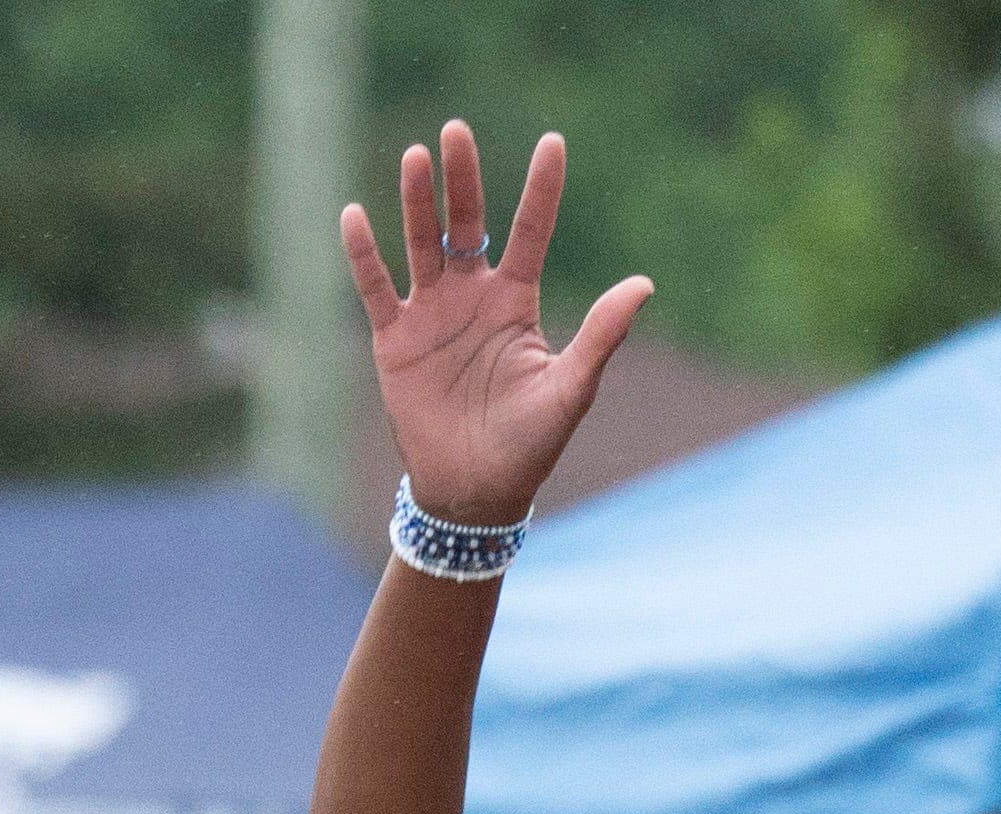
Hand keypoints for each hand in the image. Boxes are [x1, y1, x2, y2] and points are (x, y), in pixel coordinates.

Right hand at [342, 122, 650, 531]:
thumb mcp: (570, 390)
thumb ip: (602, 335)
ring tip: (417, 158)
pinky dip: (364, 254)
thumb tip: (645, 284)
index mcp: (515, 302)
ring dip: (418, 202)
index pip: (529, 232)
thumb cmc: (529, 446)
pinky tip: (355, 215)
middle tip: (457, 132)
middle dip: (463, 180)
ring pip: (422, 243)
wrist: (475, 493)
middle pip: (466, 222)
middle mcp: (472, 296)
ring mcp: (431, 312)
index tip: (553, 142)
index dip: (541, 190)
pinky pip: (376, 287)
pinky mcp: (394, 338)